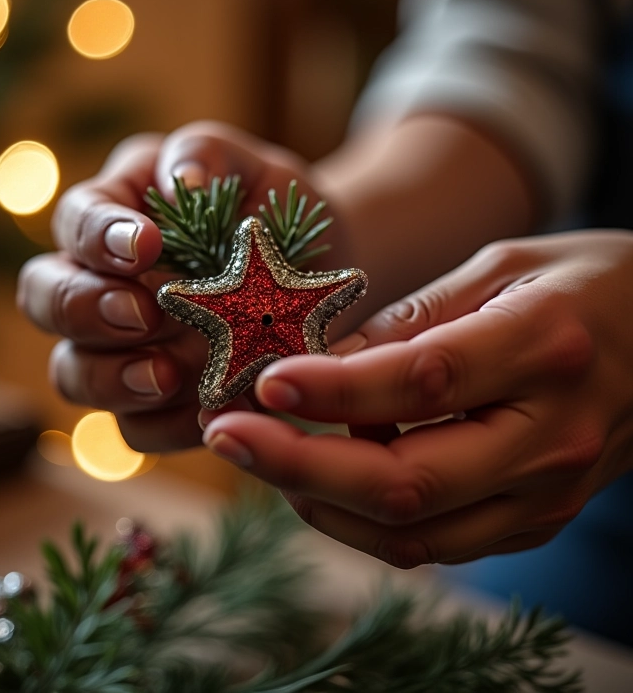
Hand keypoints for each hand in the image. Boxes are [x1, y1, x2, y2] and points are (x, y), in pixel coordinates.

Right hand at [17, 121, 333, 451]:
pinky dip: (164, 425)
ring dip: (110, 378)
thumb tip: (182, 181)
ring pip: (73, 373)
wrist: (323, 272)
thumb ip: (207, 155)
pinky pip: (136, 428)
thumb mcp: (252, 166)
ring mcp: (122, 349)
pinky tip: (206, 414)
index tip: (147, 246)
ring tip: (164, 376)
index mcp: (115, 217)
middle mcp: (103, 284)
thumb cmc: (275, 209)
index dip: (97, 236)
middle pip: (45, 300)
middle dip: (84, 310)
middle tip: (142, 315)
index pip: (76, 219)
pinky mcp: (155, 402)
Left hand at [201, 230, 632, 566]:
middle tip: (227, 436)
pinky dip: (362, 519)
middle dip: (300, 467)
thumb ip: (411, 321)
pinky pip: (436, 542)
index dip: (336, 390)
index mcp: (545, 348)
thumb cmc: (582, 284)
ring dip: (320, 501)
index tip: (263, 381)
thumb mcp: (499, 269)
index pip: (426, 382)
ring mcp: (545, 492)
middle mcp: (550, 436)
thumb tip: (319, 362)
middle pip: (409, 483)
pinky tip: (321, 480)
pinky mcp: (535, 519)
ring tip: (261, 453)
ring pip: (414, 533)